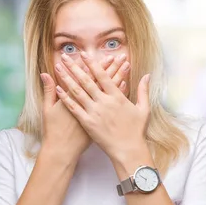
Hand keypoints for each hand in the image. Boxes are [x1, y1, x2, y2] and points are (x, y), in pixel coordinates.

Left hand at [54, 51, 150, 170]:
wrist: (128, 150)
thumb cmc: (136, 130)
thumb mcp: (143, 109)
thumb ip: (143, 90)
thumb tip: (147, 75)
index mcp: (117, 97)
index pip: (103, 76)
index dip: (93, 64)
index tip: (84, 54)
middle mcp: (104, 102)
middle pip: (87, 81)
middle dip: (75, 67)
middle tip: (65, 57)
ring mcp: (95, 112)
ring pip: (78, 92)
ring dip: (67, 78)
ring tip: (58, 68)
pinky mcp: (88, 123)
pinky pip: (74, 107)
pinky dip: (66, 97)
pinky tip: (58, 88)